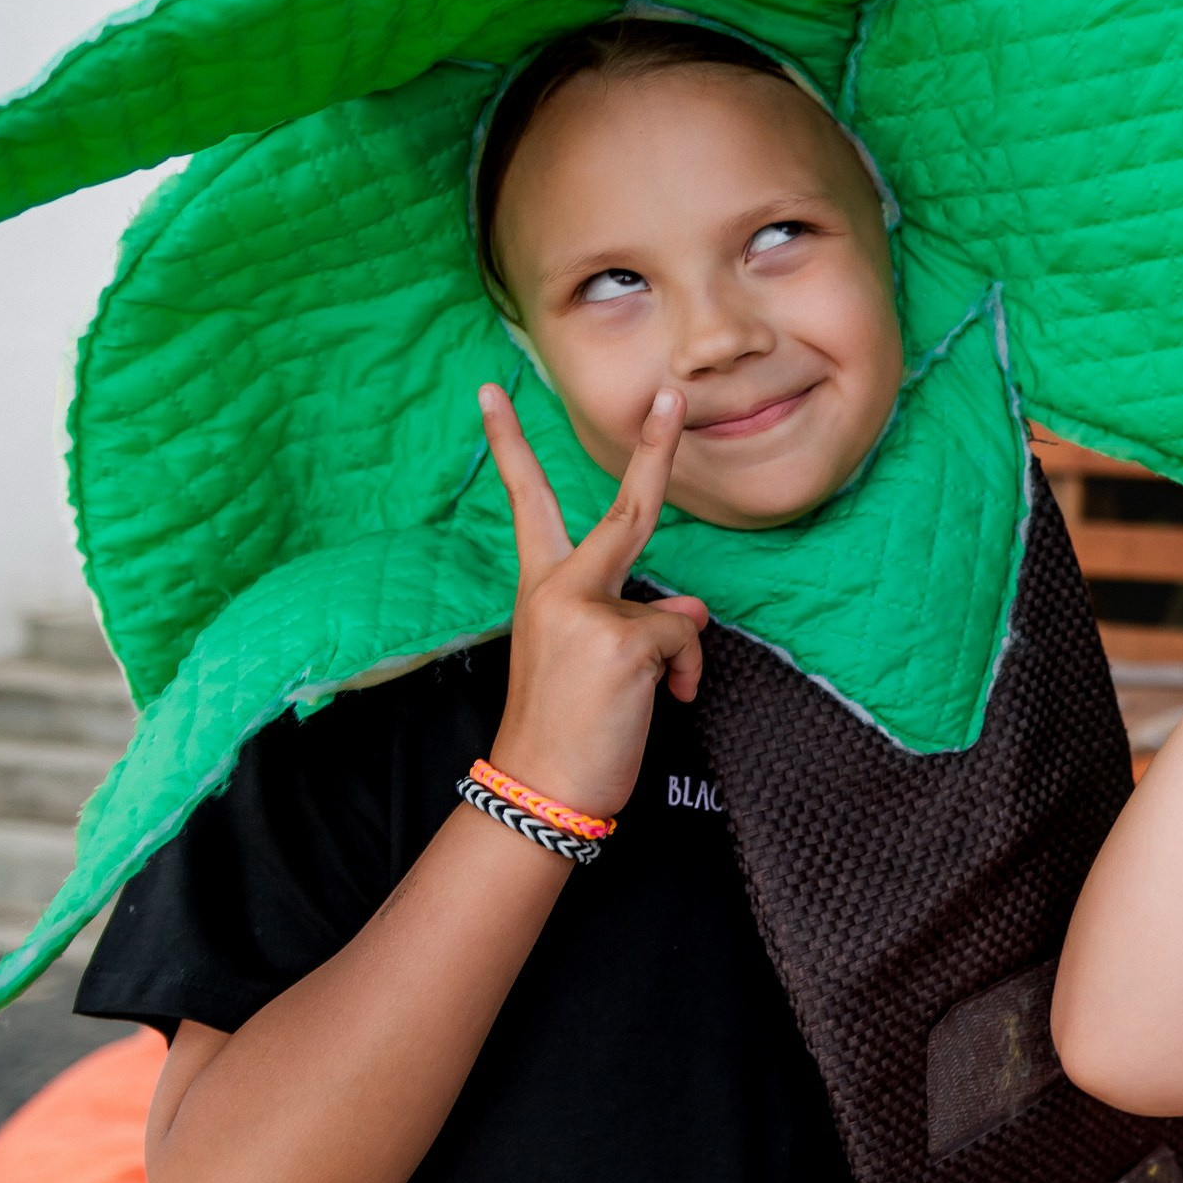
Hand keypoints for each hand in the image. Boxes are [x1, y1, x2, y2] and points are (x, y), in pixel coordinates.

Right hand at [479, 385, 710, 819]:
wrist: (540, 789)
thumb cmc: (565, 730)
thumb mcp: (597, 662)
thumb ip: (636, 621)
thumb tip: (688, 611)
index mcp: (543, 588)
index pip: (526, 503)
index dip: (511, 446)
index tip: (493, 393)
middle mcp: (561, 589)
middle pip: (625, 511)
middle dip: (656, 450)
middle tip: (674, 395)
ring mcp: (590, 611)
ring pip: (673, 616)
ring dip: (674, 660)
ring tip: (642, 699)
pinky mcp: (622, 641)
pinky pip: (685, 644)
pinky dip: (685, 678)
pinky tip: (663, 703)